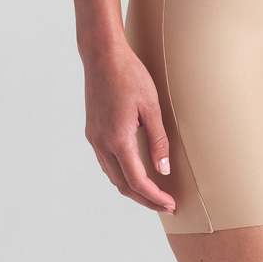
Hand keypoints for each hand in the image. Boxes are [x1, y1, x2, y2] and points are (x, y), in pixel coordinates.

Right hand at [83, 41, 177, 215]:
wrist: (102, 56)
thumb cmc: (130, 76)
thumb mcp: (151, 107)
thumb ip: (158, 141)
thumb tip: (163, 170)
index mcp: (117, 139)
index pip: (137, 181)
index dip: (154, 197)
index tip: (170, 204)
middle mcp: (101, 143)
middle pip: (122, 184)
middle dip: (144, 198)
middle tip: (165, 204)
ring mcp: (94, 137)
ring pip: (112, 175)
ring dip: (131, 188)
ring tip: (153, 192)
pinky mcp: (92, 130)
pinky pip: (106, 162)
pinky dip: (121, 173)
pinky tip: (134, 171)